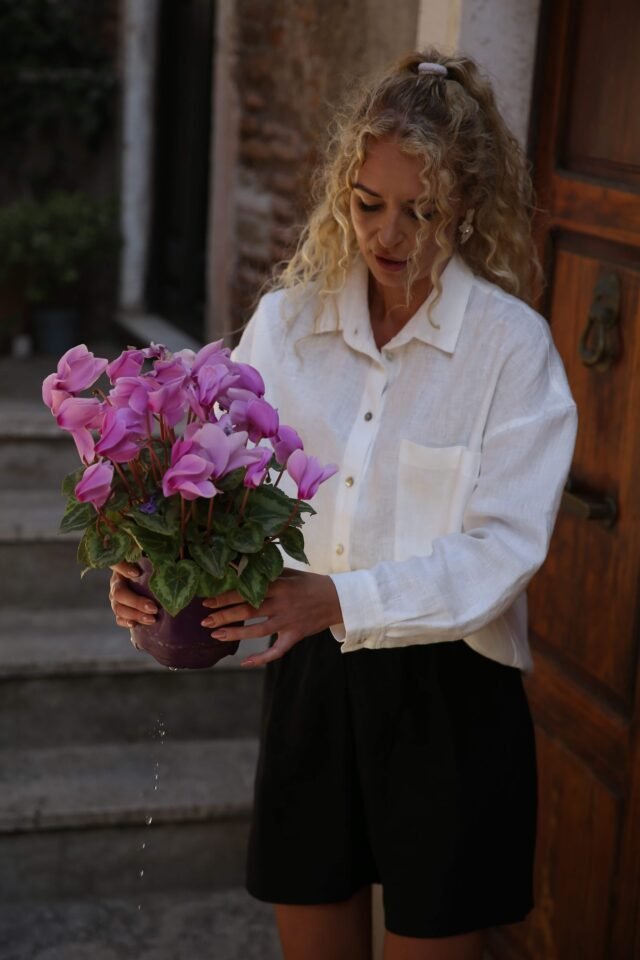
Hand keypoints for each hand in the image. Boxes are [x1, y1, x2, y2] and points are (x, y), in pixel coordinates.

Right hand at [109, 563, 157, 637]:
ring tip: (152, 619)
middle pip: (119, 592)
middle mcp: (117, 581)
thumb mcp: (156, 563)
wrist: (154, 585)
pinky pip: (118, 618)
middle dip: (136, 602)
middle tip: (154, 608)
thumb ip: (158, 562)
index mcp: (124, 567)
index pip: (118, 564)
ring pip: (118, 607)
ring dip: (135, 615)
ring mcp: (116, 597)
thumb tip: (175, 562)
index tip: (137, 573)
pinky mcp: (119, 609)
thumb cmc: (157, 570)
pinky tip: (135, 624)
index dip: (124, 569)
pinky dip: (126, 622)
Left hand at [201, 568, 342, 667]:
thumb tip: (240, 568)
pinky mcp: (295, 635)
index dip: (226, 597)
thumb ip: (268, 573)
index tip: (207, 600)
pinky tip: (246, 662)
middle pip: (249, 610)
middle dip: (224, 615)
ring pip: (258, 630)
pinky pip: (277, 650)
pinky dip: (262, 658)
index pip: (247, 591)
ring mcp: (289, 621)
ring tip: (216, 634)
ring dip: (235, 633)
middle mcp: (282, 603)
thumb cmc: (310, 583)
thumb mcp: (290, 573)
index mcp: (280, 586)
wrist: (338, 599)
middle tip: (204, 620)